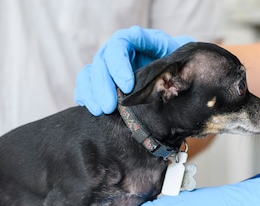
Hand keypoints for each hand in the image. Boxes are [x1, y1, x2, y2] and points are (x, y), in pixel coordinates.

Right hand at [74, 25, 192, 115]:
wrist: (169, 77)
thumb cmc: (173, 65)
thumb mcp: (175, 56)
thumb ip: (173, 55)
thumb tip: (175, 65)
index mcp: (133, 40)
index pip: (119, 45)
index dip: (119, 64)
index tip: (127, 86)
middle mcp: (115, 51)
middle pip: (100, 62)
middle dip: (103, 86)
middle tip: (110, 107)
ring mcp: (104, 66)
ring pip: (88, 74)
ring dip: (92, 93)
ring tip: (101, 111)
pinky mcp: (98, 82)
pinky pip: (84, 87)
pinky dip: (86, 98)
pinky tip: (94, 110)